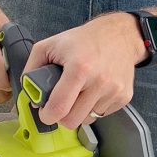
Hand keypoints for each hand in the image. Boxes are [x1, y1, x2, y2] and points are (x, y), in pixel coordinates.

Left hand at [24, 13, 146, 128]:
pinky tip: (94, 90)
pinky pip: (102, 114)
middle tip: (61, 104)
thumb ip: (32, 68)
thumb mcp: (50, 45)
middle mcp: (100, 81)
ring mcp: (114, 90)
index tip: (45, 112)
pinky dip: (94, 107)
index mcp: (79, 68)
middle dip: (62, 116)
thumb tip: (31, 95)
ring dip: (79, 111)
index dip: (47, 115)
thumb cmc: (83, 40)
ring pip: (87, 119)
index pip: (59, 107)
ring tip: (80, 92)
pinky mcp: (124, 96)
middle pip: (73, 120)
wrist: (119, 35)